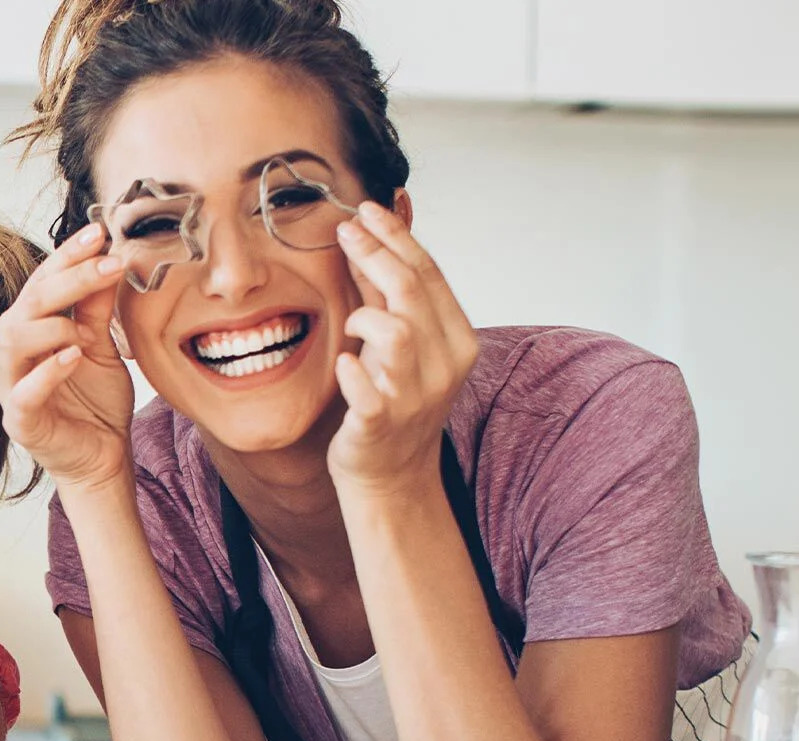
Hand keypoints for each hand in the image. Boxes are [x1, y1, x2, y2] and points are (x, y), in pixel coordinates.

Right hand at [0, 223, 139, 491]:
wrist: (102, 458)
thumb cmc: (96, 401)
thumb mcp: (102, 345)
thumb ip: (98, 307)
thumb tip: (108, 256)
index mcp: (31, 329)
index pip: (42, 281)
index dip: (67, 255)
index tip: (99, 232)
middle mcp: (14, 352)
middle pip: (27, 304)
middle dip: (69, 279)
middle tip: (109, 263)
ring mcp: (12, 386)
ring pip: (14, 341)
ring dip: (54, 324)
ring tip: (87, 329)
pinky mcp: (20, 420)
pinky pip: (24, 391)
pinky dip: (48, 370)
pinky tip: (73, 355)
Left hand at [326, 202, 479, 494]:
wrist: (392, 474)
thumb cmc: (392, 399)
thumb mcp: (398, 341)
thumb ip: (385, 293)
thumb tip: (369, 236)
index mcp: (457, 339)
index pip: (429, 274)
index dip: (396, 237)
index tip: (366, 209)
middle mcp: (444, 365)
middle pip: (411, 291)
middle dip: (375, 252)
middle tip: (344, 230)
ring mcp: (415, 396)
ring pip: (396, 331)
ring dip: (365, 315)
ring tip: (351, 322)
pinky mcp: (382, 423)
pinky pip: (367, 387)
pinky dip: (351, 370)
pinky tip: (342, 362)